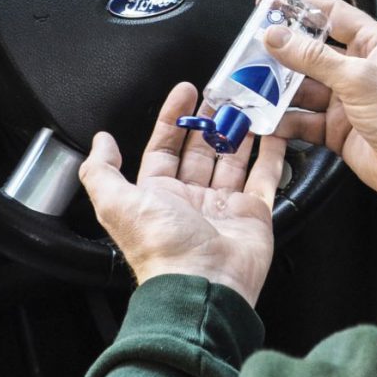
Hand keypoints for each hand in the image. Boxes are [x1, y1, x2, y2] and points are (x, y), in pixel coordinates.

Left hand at [78, 82, 286, 306]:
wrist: (202, 284)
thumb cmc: (160, 246)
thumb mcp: (117, 203)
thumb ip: (102, 170)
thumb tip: (101, 142)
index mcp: (158, 196)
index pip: (164, 147)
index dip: (173, 118)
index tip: (186, 92)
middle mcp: (191, 200)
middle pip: (200, 150)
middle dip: (209, 120)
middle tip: (222, 92)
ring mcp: (224, 206)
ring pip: (232, 160)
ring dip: (238, 131)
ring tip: (247, 104)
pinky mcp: (254, 213)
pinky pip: (264, 177)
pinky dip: (271, 153)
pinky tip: (275, 131)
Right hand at [265, 0, 376, 203]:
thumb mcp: (359, 78)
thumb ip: (314, 58)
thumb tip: (279, 37)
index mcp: (372, 45)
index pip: (332, 14)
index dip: (301, 7)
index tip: (271, 5)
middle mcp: (357, 69)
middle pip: (310, 52)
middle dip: (281, 52)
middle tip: (252, 50)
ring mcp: (345, 100)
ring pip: (302, 88)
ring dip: (278, 88)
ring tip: (253, 85)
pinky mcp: (336, 129)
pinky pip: (303, 120)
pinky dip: (285, 121)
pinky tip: (268, 118)